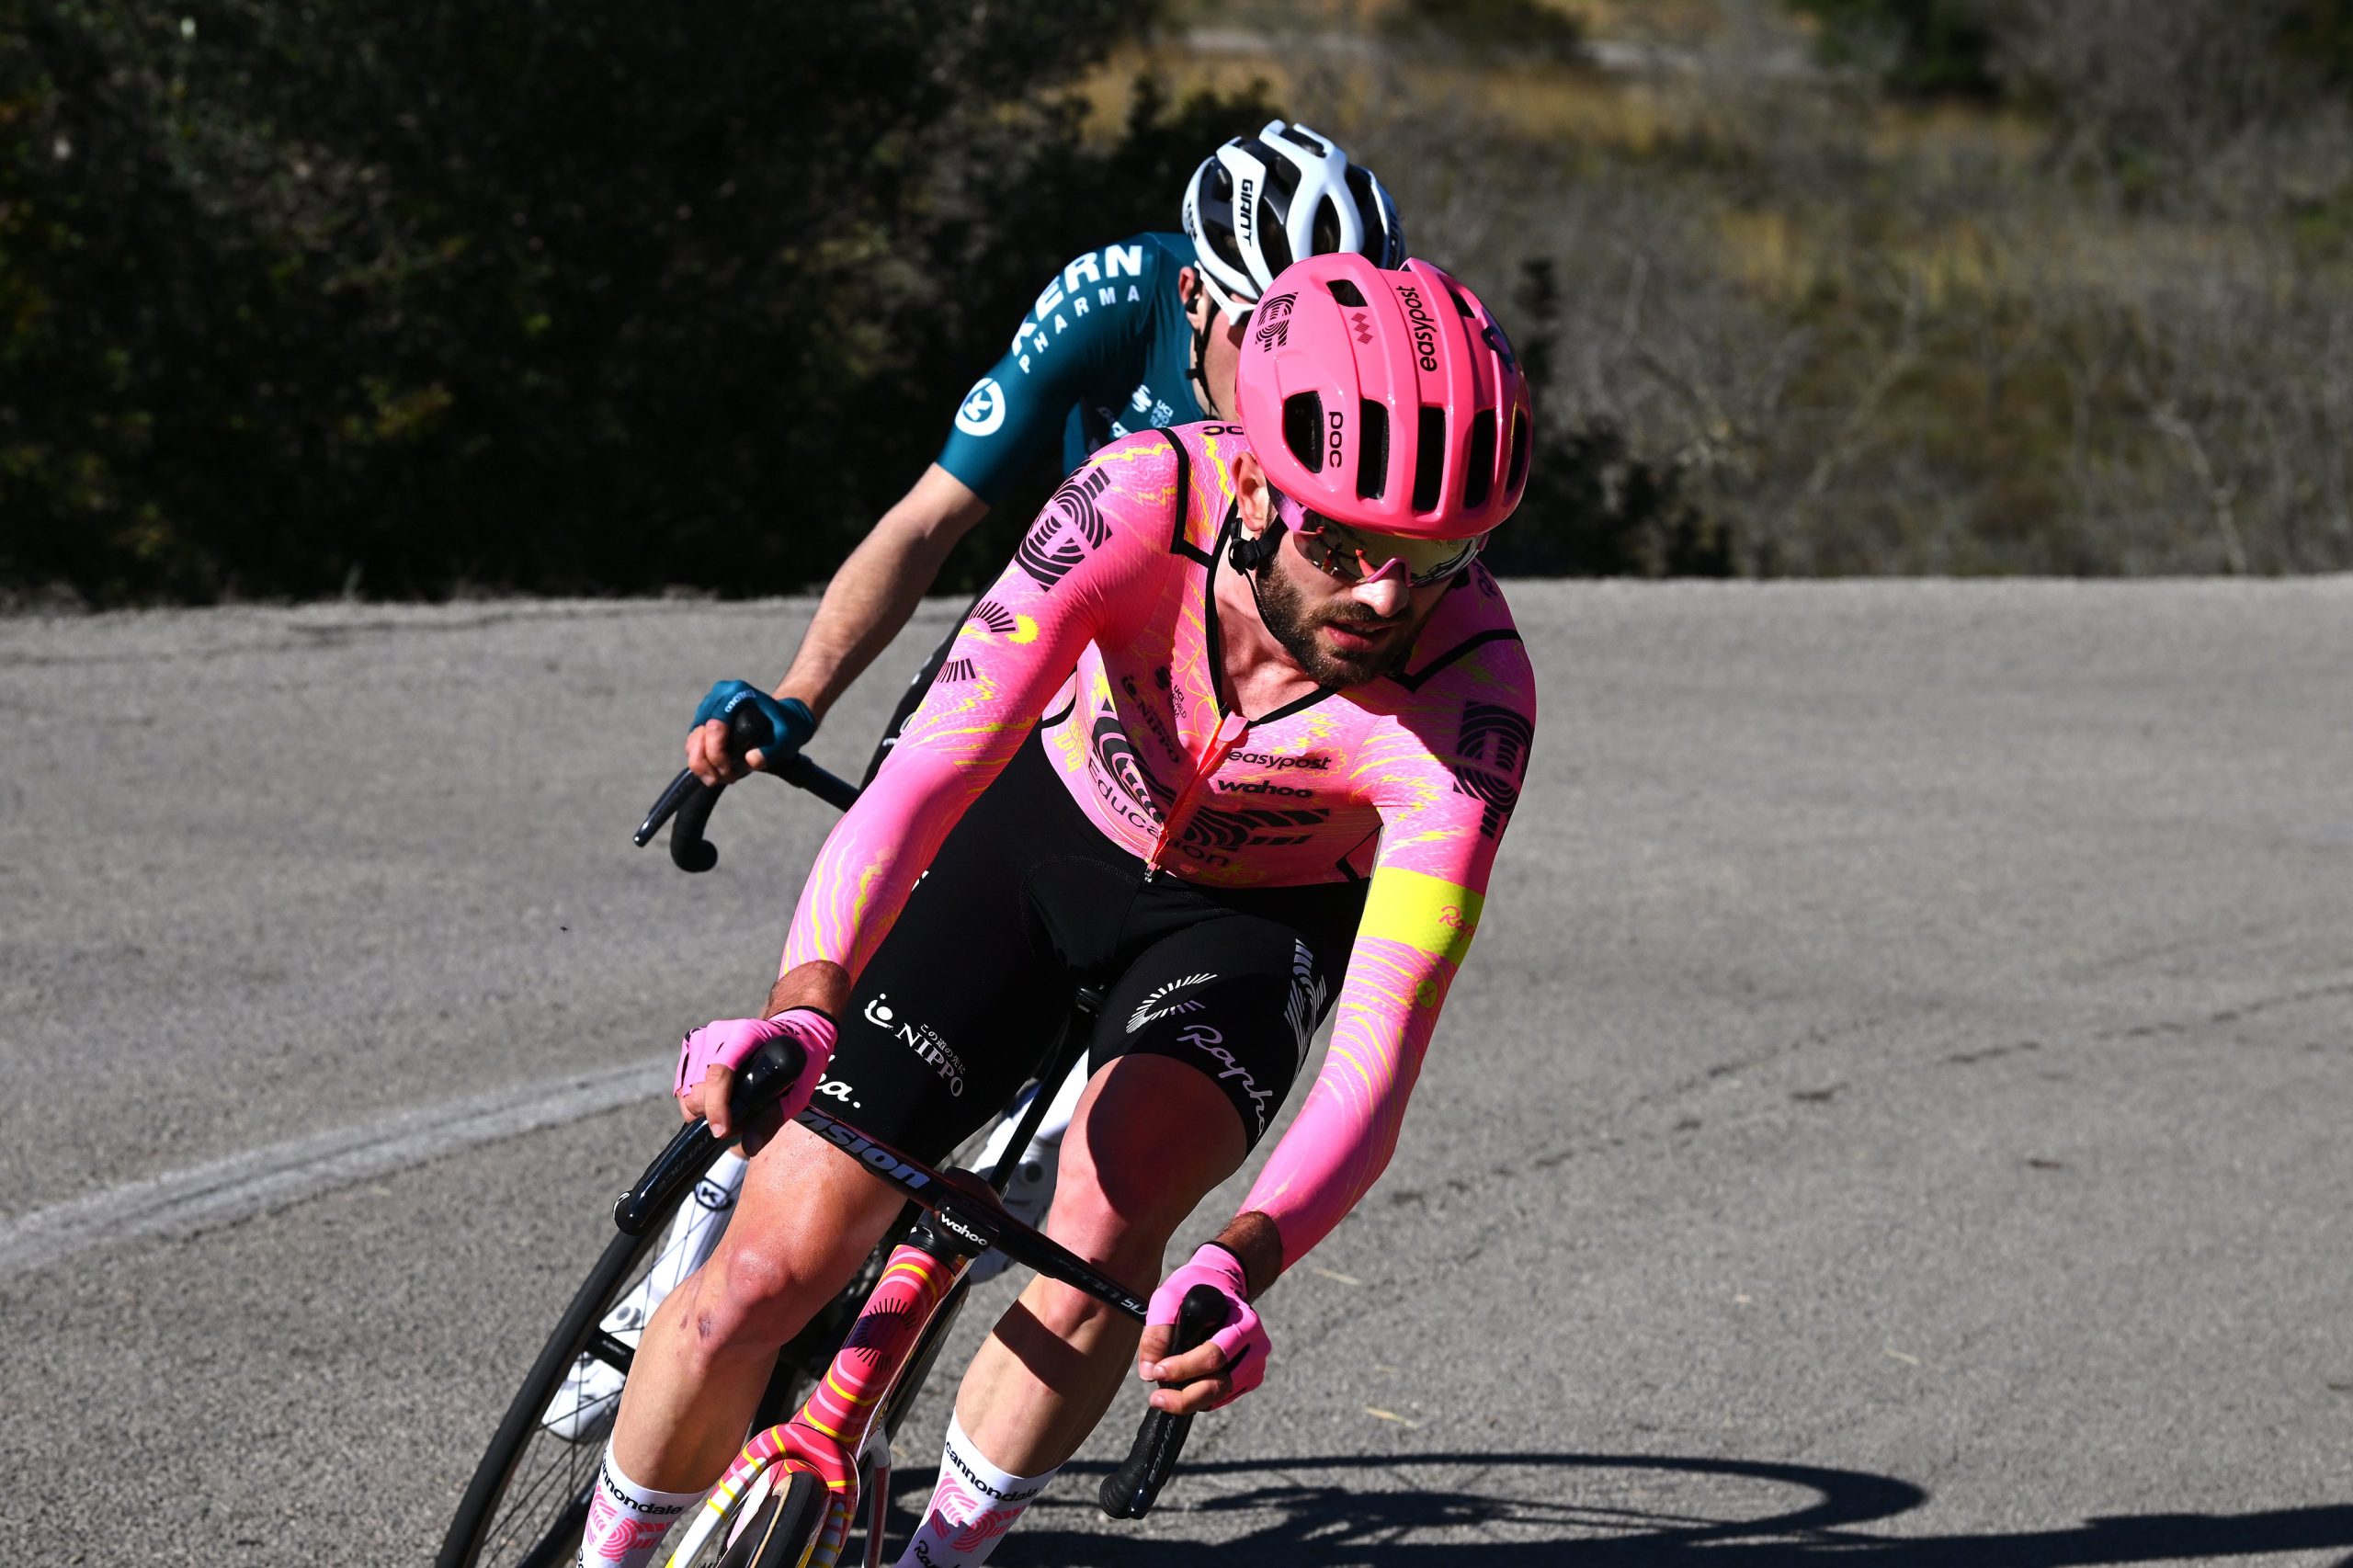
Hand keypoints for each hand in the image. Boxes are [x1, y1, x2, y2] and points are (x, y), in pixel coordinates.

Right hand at [674, 1008, 835, 1152]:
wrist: (792, 1032)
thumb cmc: (798, 1062)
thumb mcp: (798, 1091)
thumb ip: (773, 1117)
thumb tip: (750, 1146)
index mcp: (746, 1034)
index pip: (720, 1072)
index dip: (716, 1105)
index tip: (721, 1131)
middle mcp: (718, 1032)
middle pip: (696, 1088)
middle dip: (711, 1114)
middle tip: (737, 1120)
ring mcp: (702, 1037)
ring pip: (685, 1091)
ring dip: (703, 1109)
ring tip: (730, 1107)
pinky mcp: (691, 1044)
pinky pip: (682, 1085)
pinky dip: (696, 1099)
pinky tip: (718, 1098)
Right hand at [685, 682, 815, 785]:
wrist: (786, 718)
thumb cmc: (787, 726)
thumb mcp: (788, 739)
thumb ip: (772, 751)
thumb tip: (751, 761)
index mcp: (737, 693)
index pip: (715, 725)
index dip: (716, 752)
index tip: (727, 770)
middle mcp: (718, 697)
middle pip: (698, 733)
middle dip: (705, 762)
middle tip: (721, 779)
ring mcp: (709, 707)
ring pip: (693, 740)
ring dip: (701, 765)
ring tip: (721, 778)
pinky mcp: (705, 720)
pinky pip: (694, 744)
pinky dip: (702, 761)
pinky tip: (718, 772)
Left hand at [1138, 1243, 1268, 1413]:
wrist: (1222, 1285)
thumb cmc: (1195, 1288)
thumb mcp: (1170, 1297)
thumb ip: (1157, 1332)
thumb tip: (1150, 1372)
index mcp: (1243, 1322)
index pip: (1215, 1355)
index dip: (1184, 1368)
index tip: (1158, 1371)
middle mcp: (1256, 1346)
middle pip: (1221, 1384)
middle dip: (1185, 1397)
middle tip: (1156, 1398)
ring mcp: (1256, 1364)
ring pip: (1221, 1395)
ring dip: (1190, 1400)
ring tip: (1163, 1394)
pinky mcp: (1250, 1378)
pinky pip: (1222, 1398)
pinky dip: (1201, 1400)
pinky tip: (1182, 1389)